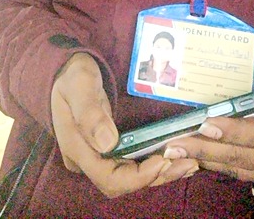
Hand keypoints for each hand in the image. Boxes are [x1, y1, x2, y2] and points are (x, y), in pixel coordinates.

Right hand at [51, 52, 198, 196]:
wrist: (65, 70)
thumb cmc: (72, 76)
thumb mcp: (79, 85)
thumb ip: (90, 112)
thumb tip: (108, 143)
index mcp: (77, 148)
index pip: (109, 178)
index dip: (138, 177)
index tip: (162, 160)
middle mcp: (87, 159)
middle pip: (122, 183)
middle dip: (155, 176)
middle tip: (187, 162)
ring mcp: (97, 156)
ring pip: (130, 177)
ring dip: (159, 173)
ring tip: (189, 163)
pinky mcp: (107, 150)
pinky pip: (131, 165)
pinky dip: (153, 164)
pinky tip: (174, 157)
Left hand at [162, 108, 253, 188]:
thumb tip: (231, 82)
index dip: (231, 130)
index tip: (204, 124)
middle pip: (239, 156)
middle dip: (203, 149)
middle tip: (173, 142)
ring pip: (234, 168)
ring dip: (202, 159)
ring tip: (175, 150)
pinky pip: (239, 173)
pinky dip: (216, 164)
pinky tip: (195, 157)